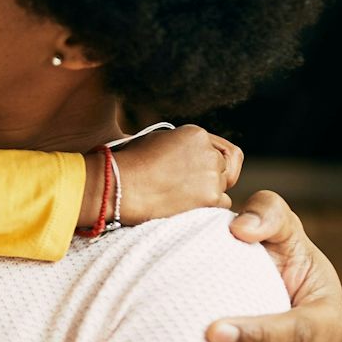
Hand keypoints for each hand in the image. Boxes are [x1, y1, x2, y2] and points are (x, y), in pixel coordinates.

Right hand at [109, 126, 241, 226]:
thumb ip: (180, 145)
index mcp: (195, 134)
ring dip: (207, 192)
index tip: (198, 171)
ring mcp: (211, 174)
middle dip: (208, 176)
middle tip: (184, 187)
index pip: (219, 148)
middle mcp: (208, 151)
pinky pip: (222, 204)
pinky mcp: (211, 197)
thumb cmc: (128, 164)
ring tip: (178, 196)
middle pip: (222, 167)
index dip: (209, 160)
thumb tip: (188, 157)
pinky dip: (207, 208)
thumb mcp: (155, 141)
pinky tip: (185, 206)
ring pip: (222, 186)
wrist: (118, 186)